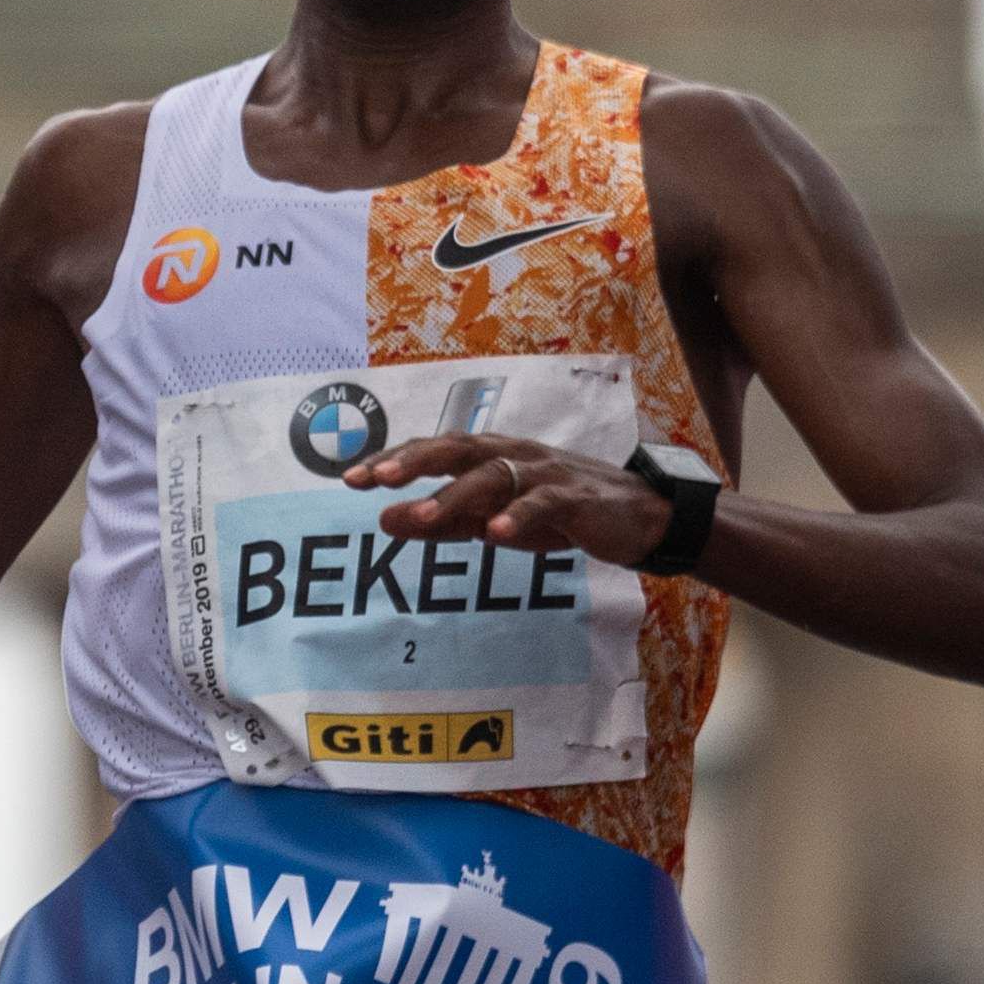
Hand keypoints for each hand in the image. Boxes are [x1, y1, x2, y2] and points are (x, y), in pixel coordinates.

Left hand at [342, 432, 668, 566]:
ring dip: (455, 495)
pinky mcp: (574, 497)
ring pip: (493, 475)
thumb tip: (382, 518)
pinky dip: (516, 516)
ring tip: (421, 516)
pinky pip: (541, 503)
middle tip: (375, 480)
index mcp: (489, 456)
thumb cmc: (555, 513)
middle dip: (413, 461)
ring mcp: (543, 473)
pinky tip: (494, 534)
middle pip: (456, 448)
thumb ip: (438, 521)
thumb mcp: (489, 519)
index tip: (349, 478)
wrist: (634, 519)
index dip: (393, 460)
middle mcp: (512, 455)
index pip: (433, 450)